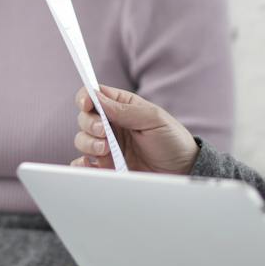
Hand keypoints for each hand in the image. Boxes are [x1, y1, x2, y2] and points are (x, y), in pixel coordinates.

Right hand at [71, 85, 197, 174]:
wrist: (182, 170)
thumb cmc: (172, 140)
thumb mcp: (153, 119)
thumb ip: (124, 109)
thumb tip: (97, 97)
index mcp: (122, 106)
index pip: (95, 95)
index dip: (85, 97)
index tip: (87, 104)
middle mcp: (111, 125)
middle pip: (84, 117)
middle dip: (89, 124)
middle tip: (104, 132)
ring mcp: (107, 146)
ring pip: (82, 139)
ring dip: (88, 143)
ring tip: (106, 149)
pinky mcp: (106, 166)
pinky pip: (84, 163)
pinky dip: (81, 163)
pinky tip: (92, 164)